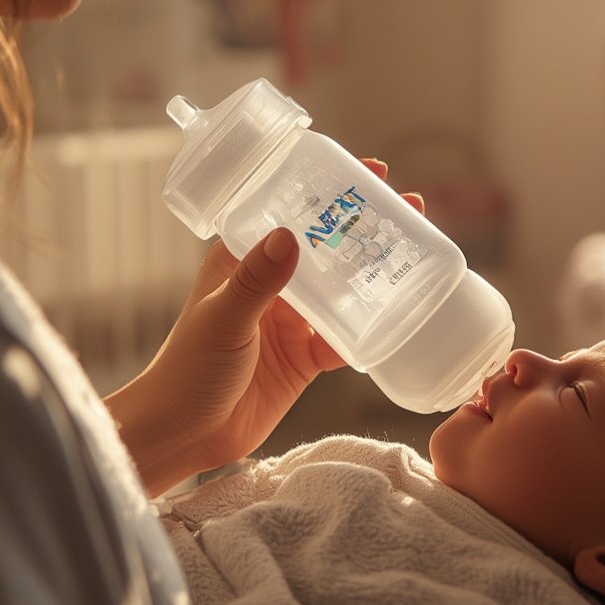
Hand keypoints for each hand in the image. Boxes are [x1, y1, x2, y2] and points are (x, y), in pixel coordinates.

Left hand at [108, 160, 421, 494]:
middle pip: (327, 246)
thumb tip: (289, 235)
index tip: (366, 170)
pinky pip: (347, 337)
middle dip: (366, 226)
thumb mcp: (223, 318)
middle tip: (409, 206)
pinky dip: (371, 328)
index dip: (328, 190)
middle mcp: (271, 285)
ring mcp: (291, 321)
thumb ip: (256, 281)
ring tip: (417, 249)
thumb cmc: (188, 369)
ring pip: (343, 288)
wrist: (186, 434)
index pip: (289, 211)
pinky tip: (401, 315)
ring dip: (376, 271)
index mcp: (243, 259)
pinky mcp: (306, 358)